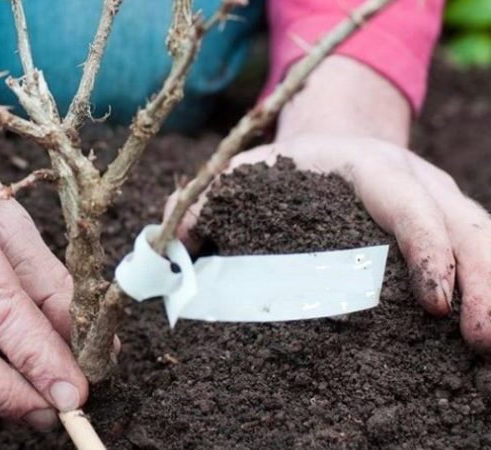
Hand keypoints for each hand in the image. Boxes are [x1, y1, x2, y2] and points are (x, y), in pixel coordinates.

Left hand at [167, 56, 490, 354]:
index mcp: (365, 165)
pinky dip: (487, 288)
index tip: (432, 300)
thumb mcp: (246, 172)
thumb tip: (173, 235)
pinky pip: (482, 252)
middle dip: (478, 279)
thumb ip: (206, 199)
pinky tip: (480, 334)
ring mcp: (439, 201)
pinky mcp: (449, 225)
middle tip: (478, 338)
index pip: (403, 199)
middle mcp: (413, 179)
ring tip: (486, 347)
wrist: (333, 141)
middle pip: (463, 222)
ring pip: (484, 238)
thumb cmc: (287, 165)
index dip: (424, 245)